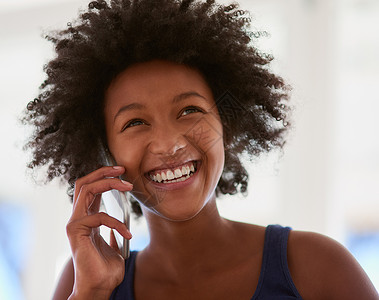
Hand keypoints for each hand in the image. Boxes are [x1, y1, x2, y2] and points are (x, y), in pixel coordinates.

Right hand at [66, 166, 132, 298]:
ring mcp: (75, 223)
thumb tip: (121, 227)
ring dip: (109, 183)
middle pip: (84, 183)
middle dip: (103, 171)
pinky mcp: (76, 231)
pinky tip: (127, 233)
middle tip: (122, 168)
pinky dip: (117, 222)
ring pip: (86, 189)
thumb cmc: (107, 270)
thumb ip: (114, 233)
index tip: (123, 172)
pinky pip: (99, 216)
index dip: (105, 176)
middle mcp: (78, 218)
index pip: (91, 189)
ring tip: (128, 186)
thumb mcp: (115, 246)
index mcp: (88, 219)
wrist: (99, 288)